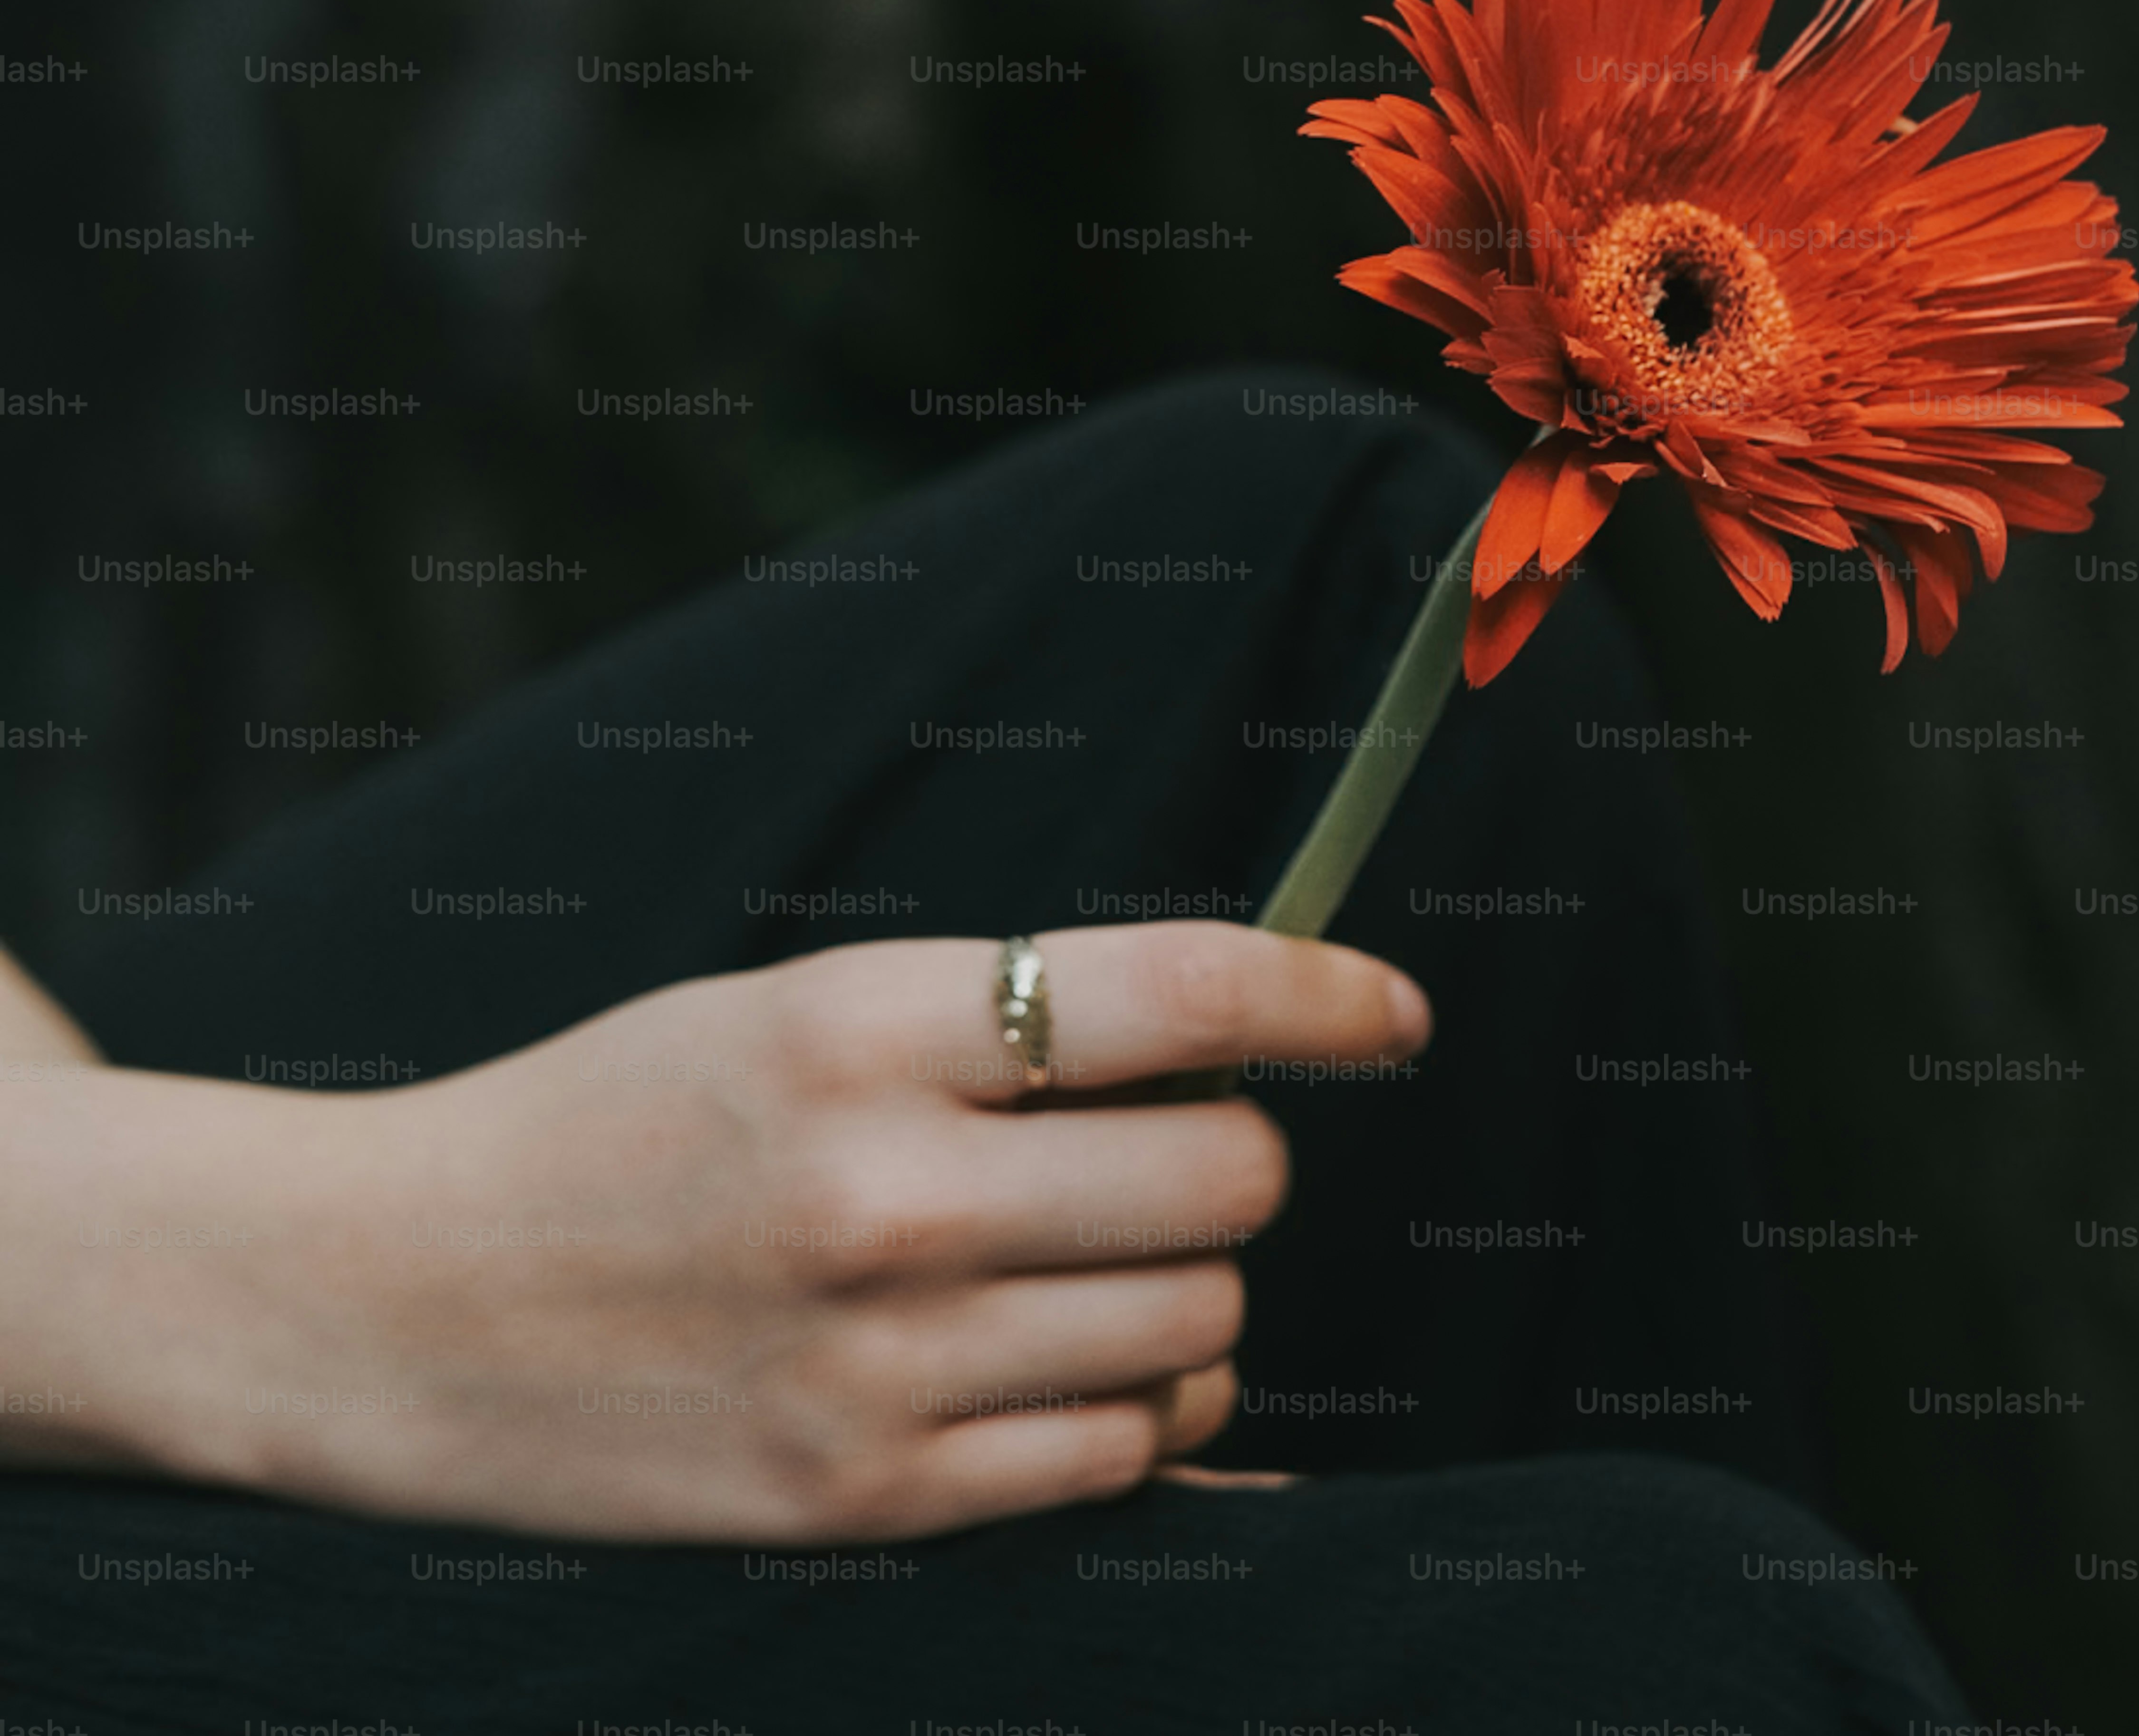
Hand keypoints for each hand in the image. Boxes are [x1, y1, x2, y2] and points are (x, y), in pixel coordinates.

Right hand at [12, 924, 1425, 1542]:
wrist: (394, 1298)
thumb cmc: (618, 1127)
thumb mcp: (794, 1012)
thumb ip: (1003, 1025)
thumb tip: (1245, 1051)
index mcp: (863, 1031)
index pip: (1184, 995)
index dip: (1329, 996)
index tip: (1392, 1014)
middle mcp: (887, 1197)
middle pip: (1228, 1177)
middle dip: (1237, 1158)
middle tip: (1169, 1151)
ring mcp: (881, 1362)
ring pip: (1200, 1322)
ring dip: (1192, 1291)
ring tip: (1096, 1266)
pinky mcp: (868, 1495)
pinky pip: (1125, 1453)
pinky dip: (1146, 1409)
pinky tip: (1077, 1365)